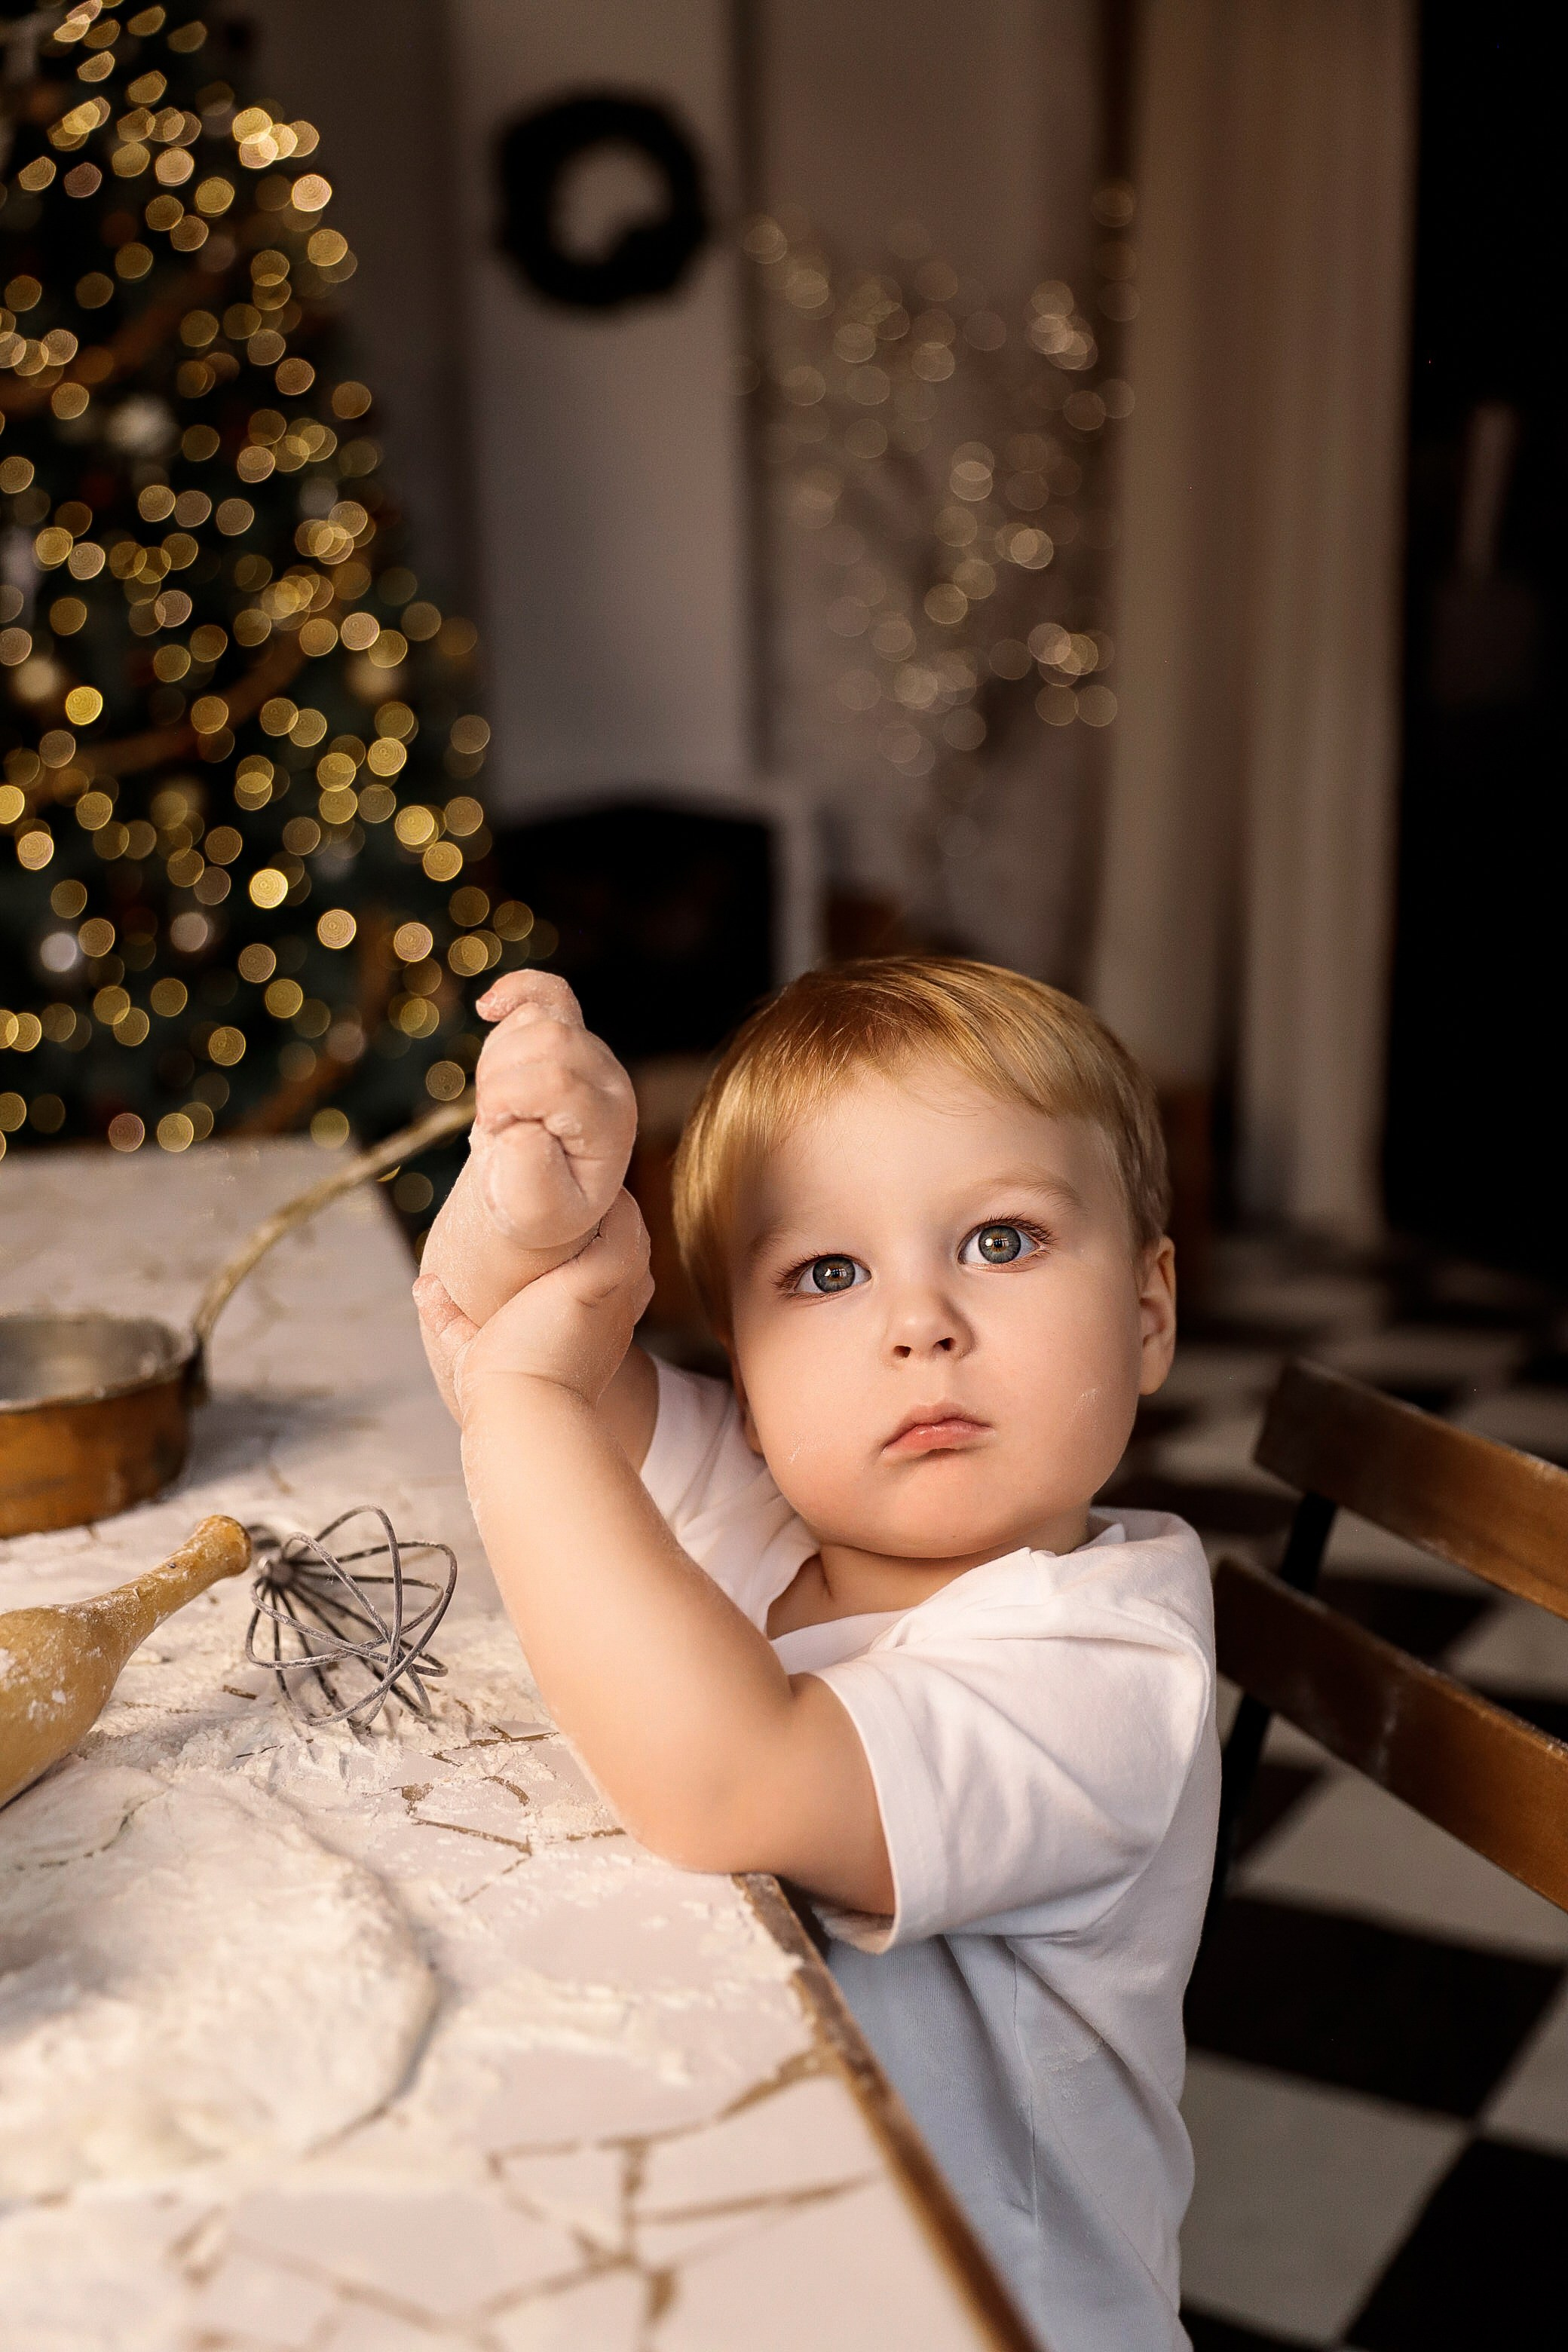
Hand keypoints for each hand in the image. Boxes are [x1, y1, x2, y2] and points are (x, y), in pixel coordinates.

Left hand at [414, 1188, 653, 1415]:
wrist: (517, 1412)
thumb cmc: (496, 1395)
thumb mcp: (471, 1348)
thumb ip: (451, 1318)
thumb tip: (424, 1286)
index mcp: (590, 1324)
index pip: (602, 1267)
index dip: (584, 1238)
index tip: (545, 1212)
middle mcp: (615, 1308)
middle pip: (624, 1240)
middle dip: (596, 1210)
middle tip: (556, 1172)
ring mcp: (617, 1292)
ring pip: (628, 1226)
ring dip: (602, 1198)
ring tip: (561, 1164)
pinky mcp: (604, 1276)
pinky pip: (623, 1222)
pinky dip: (607, 1200)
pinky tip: (569, 1179)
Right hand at [468, 972, 636, 1250]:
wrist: (541, 1192)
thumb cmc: (539, 1206)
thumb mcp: (534, 1214)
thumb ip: (531, 1181)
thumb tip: (525, 1129)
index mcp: (611, 1124)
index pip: (556, 1081)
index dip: (507, 1099)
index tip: (497, 1132)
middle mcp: (611, 1080)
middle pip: (547, 1040)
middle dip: (500, 1078)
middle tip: (495, 1120)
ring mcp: (593, 1051)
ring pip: (535, 1017)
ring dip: (496, 1058)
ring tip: (500, 1103)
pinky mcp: (571, 1031)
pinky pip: (548, 990)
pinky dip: (514, 991)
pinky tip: (488, 1008)